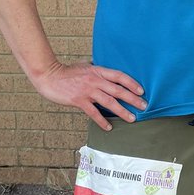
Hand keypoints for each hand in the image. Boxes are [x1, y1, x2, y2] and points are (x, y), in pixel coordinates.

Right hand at [31, 61, 146, 129]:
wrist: (49, 75)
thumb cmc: (67, 72)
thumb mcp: (85, 66)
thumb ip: (97, 71)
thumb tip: (108, 73)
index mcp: (98, 71)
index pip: (119, 76)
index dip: (132, 83)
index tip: (141, 91)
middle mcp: (95, 80)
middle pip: (118, 90)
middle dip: (133, 99)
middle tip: (144, 106)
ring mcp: (87, 90)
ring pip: (109, 102)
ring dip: (122, 111)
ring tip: (132, 118)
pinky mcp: (78, 100)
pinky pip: (93, 112)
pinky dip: (102, 121)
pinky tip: (109, 127)